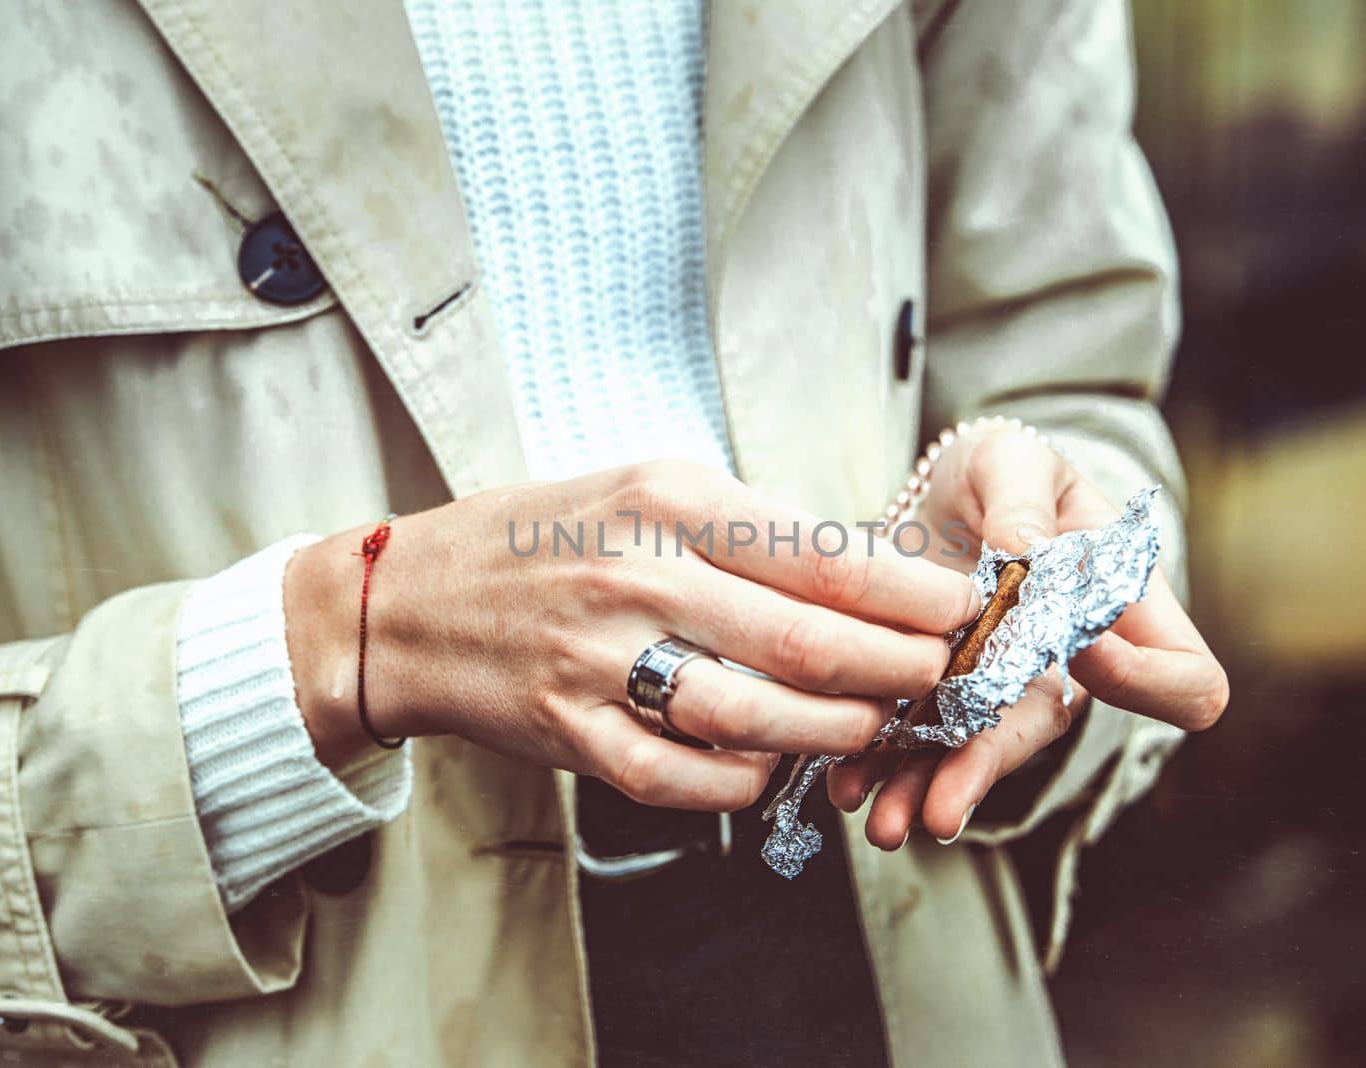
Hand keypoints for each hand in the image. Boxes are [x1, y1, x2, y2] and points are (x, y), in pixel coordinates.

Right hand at [284, 460, 978, 811]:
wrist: (407, 601)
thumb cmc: (541, 536)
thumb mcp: (643, 486)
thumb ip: (746, 525)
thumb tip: (860, 572)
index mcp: (666, 500)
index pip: (819, 552)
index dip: (908, 591)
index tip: (958, 606)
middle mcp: (637, 577)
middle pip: (806, 643)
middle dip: (899, 669)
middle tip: (941, 675)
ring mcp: (601, 664)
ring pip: (756, 719)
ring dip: (839, 732)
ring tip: (878, 722)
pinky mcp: (575, 735)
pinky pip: (686, 778)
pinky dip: (750, 780)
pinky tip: (779, 766)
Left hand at [827, 422, 1228, 847]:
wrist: (941, 494)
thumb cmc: (1004, 472)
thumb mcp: (1015, 463)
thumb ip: (1023, 504)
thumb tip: (1022, 553)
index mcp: (1123, 612)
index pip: (1183, 679)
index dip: (1144, 681)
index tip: (1083, 651)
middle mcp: (1069, 669)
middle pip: (1049, 732)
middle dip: (987, 770)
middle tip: (939, 809)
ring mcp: (1002, 690)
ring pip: (974, 752)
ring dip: (924, 788)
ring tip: (883, 820)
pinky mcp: (941, 697)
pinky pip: (917, 740)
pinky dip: (882, 764)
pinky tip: (846, 782)